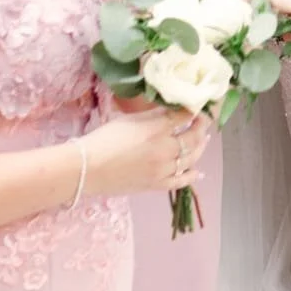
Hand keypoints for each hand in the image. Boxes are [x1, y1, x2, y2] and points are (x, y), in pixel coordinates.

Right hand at [81, 107, 210, 198]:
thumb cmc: (103, 139)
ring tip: (204, 140)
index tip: (200, 105)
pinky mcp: (156, 185)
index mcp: (157, 128)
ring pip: (191, 158)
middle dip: (202, 127)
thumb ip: (153, 115)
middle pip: (193, 137)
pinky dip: (191, 176)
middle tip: (204, 121)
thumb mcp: (130, 119)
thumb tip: (171, 111)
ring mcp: (162, 169)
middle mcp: (165, 149)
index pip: (185, 116)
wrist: (87, 169)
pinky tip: (198, 172)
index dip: (196, 109)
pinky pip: (180, 181)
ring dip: (200, 147)